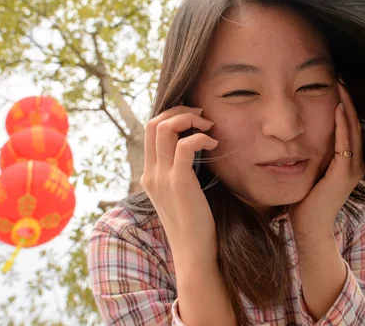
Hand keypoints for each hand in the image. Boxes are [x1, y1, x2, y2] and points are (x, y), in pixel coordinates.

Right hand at [140, 106, 219, 261]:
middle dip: (179, 112)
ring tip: (209, 127)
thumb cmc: (195, 223)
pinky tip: (214, 144)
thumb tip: (195, 149)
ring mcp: (162, 178)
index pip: (150, 130)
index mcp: (150, 174)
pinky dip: (200, 137)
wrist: (194, 252)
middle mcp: (151, 173)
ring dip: (189, 120)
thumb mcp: (181, 194)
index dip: (171, 116)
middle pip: (153, 123)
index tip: (195, 120)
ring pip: (164, 128)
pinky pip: (184, 146)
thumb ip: (181, 172)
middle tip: (203, 116)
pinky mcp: (178, 183)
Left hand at [289, 81, 364, 240]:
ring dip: (347, 106)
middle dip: (348, 100)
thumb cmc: (305, 201)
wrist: (308, 227)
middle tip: (341, 77)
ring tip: (341, 85)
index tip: (336, 85)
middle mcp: (356, 164)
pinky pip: (345, 143)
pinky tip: (337, 107)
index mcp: (349, 163)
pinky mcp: (344, 174)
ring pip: (353, 130)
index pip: (349, 128)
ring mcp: (352, 169)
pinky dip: (342, 125)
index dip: (344, 106)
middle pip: (354, 124)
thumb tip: (299, 137)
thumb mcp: (311, 171)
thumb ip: (313, 155)